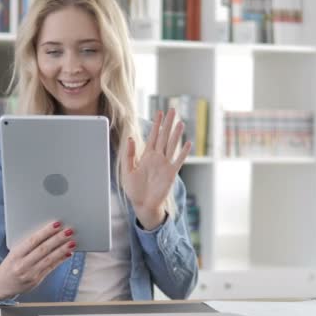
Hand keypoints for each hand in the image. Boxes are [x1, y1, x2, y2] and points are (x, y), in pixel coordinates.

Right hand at [0, 221, 75, 299]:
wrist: (1, 284)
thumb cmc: (11, 263)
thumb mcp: (14, 252)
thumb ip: (28, 244)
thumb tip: (49, 232)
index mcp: (16, 254)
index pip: (33, 240)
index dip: (46, 232)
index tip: (57, 224)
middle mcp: (22, 264)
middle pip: (43, 249)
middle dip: (57, 239)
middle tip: (69, 230)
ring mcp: (30, 274)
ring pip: (49, 259)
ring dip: (62, 250)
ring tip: (72, 241)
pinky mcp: (36, 280)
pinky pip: (51, 268)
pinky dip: (60, 260)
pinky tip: (68, 253)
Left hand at [121, 109, 190, 229]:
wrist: (143, 204)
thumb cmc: (134, 189)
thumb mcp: (128, 171)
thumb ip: (129, 155)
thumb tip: (131, 138)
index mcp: (146, 156)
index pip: (153, 136)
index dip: (156, 124)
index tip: (159, 112)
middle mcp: (157, 157)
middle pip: (164, 137)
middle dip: (168, 124)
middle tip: (173, 110)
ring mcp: (165, 165)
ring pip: (172, 146)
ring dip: (176, 134)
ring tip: (181, 123)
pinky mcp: (171, 174)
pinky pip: (178, 161)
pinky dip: (183, 153)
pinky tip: (187, 143)